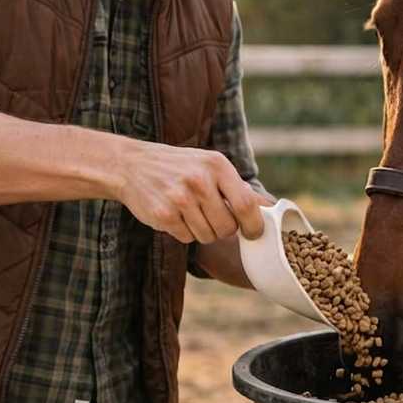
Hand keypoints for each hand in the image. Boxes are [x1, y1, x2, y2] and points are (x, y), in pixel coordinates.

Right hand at [115, 141, 266, 242]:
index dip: (254, 226)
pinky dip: (183, 232)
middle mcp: (200, 180)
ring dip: (201, 231)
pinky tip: (174, 214)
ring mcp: (180, 198)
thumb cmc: (179, 167)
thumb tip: (270, 208)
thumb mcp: (209, 164)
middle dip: (222, 229)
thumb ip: (237, 187)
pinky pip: (187, 238)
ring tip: (189, 211)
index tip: (252, 233)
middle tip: (210, 216)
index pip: (247, 206)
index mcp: (217, 165)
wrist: (131, 165)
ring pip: (207, 236)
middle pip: (227, 227)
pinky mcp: (164, 214)